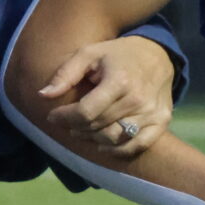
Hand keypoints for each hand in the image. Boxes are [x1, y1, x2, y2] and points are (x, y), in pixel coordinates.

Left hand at [37, 36, 175, 158]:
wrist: (158, 55)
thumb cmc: (117, 54)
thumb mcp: (89, 54)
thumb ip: (65, 74)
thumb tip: (43, 95)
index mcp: (119, 80)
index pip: (86, 112)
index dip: (65, 117)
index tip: (52, 116)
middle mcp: (137, 99)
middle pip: (98, 126)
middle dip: (75, 127)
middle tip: (66, 122)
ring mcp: (151, 113)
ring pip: (114, 138)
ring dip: (92, 139)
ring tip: (82, 130)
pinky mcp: (161, 121)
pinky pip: (137, 145)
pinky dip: (118, 150)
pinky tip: (103, 145)